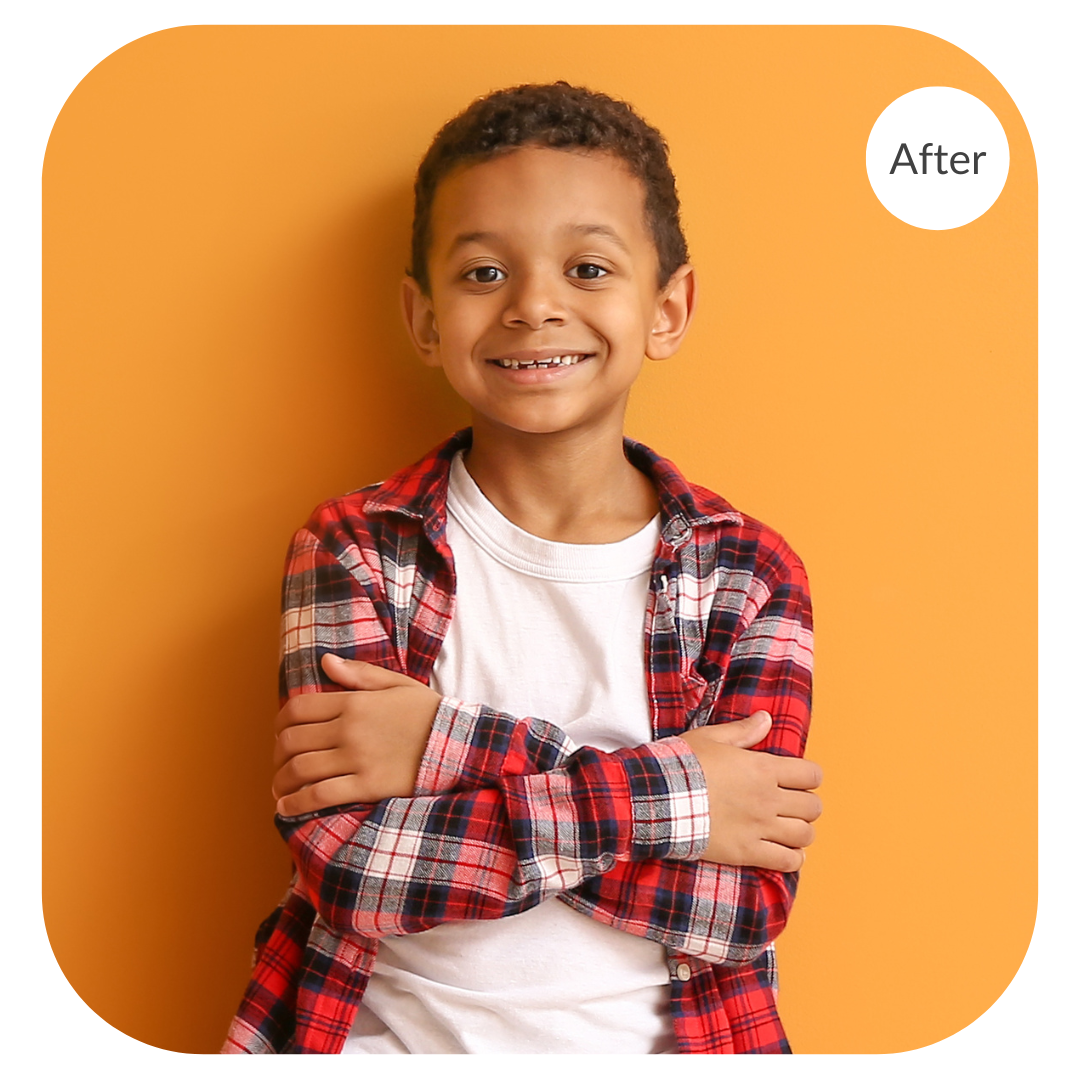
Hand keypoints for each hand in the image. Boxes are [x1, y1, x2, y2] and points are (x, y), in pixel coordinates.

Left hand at [272, 654, 440, 815]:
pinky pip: (320, 795)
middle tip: (279, 764)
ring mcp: (357, 758)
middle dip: (277, 755)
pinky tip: (287, 807)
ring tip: (280, 789)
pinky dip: (297, 803)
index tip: (279, 735)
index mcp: (354, 702)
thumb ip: (358, 674)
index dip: (280, 723)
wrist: (459, 743)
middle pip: (292, 741)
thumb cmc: (428, 713)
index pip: (298, 709)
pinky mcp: (367, 786)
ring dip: (281, 781)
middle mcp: (349, 729)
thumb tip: (325, 662)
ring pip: (300, 769)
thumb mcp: (397, 684)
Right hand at [679, 712, 822, 872]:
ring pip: (805, 835)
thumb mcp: (711, 738)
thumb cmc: (682, 765)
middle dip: (807, 805)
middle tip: (792, 805)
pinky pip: (787, 861)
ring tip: (789, 829)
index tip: (799, 779)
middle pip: (813, 807)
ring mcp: (759, 828)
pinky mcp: (747, 852)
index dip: (810, 776)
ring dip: (801, 831)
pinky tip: (785, 852)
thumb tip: (766, 718)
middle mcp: (768, 799)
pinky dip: (793, 858)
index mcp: (763, 768)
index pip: (811, 774)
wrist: (658, 797)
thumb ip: (743, 731)